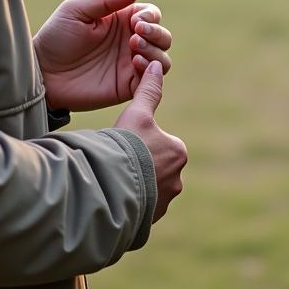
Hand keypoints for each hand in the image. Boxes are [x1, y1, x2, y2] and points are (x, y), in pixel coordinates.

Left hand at [34, 0, 171, 111]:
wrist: (42, 72)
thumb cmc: (56, 37)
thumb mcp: (78, 10)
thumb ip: (109, 0)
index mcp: (121, 20)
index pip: (151, 14)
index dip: (150, 16)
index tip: (135, 20)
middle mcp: (130, 42)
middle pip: (163, 35)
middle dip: (156, 32)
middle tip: (135, 33)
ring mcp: (129, 65)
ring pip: (162, 57)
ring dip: (155, 50)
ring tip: (134, 47)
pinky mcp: (127, 86)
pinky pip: (151, 80)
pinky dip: (151, 70)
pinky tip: (135, 62)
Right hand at [115, 61, 186, 221]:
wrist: (111, 190)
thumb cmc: (126, 147)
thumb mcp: (137, 114)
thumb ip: (148, 91)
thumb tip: (157, 64)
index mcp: (178, 153)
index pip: (162, 143)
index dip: (141, 141)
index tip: (125, 143)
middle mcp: (177, 181)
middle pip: (154, 168)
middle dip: (139, 166)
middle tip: (117, 161)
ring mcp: (163, 204)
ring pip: (146, 190)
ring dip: (133, 186)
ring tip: (112, 180)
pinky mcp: (148, 224)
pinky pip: (138, 210)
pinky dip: (127, 205)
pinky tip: (111, 198)